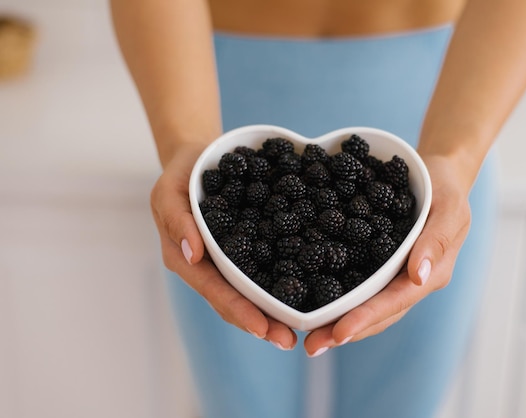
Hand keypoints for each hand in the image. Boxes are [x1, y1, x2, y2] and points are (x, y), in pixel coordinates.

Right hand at [151, 143, 297, 349]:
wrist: (199, 159)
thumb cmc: (182, 174)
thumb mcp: (170, 190)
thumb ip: (177, 220)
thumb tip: (194, 253)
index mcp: (186, 259)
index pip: (214, 290)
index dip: (238, 310)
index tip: (262, 328)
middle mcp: (207, 267)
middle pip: (233, 301)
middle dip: (260, 323)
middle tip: (288, 340)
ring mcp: (225, 262)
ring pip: (248, 293)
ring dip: (270, 313)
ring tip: (297, 329)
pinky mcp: (244, 250)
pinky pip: (260, 270)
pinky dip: (277, 285)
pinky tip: (301, 295)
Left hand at [303, 154, 472, 355]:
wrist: (439, 176)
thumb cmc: (447, 190)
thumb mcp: (449, 208)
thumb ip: (436, 240)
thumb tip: (417, 275)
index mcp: (430, 274)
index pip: (396, 302)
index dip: (368, 318)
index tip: (340, 333)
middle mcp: (409, 282)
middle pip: (377, 314)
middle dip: (345, 331)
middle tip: (312, 346)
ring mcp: (394, 276)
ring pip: (366, 305)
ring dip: (338, 322)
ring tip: (308, 335)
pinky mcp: (378, 264)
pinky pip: (358, 284)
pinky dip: (337, 296)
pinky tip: (313, 302)